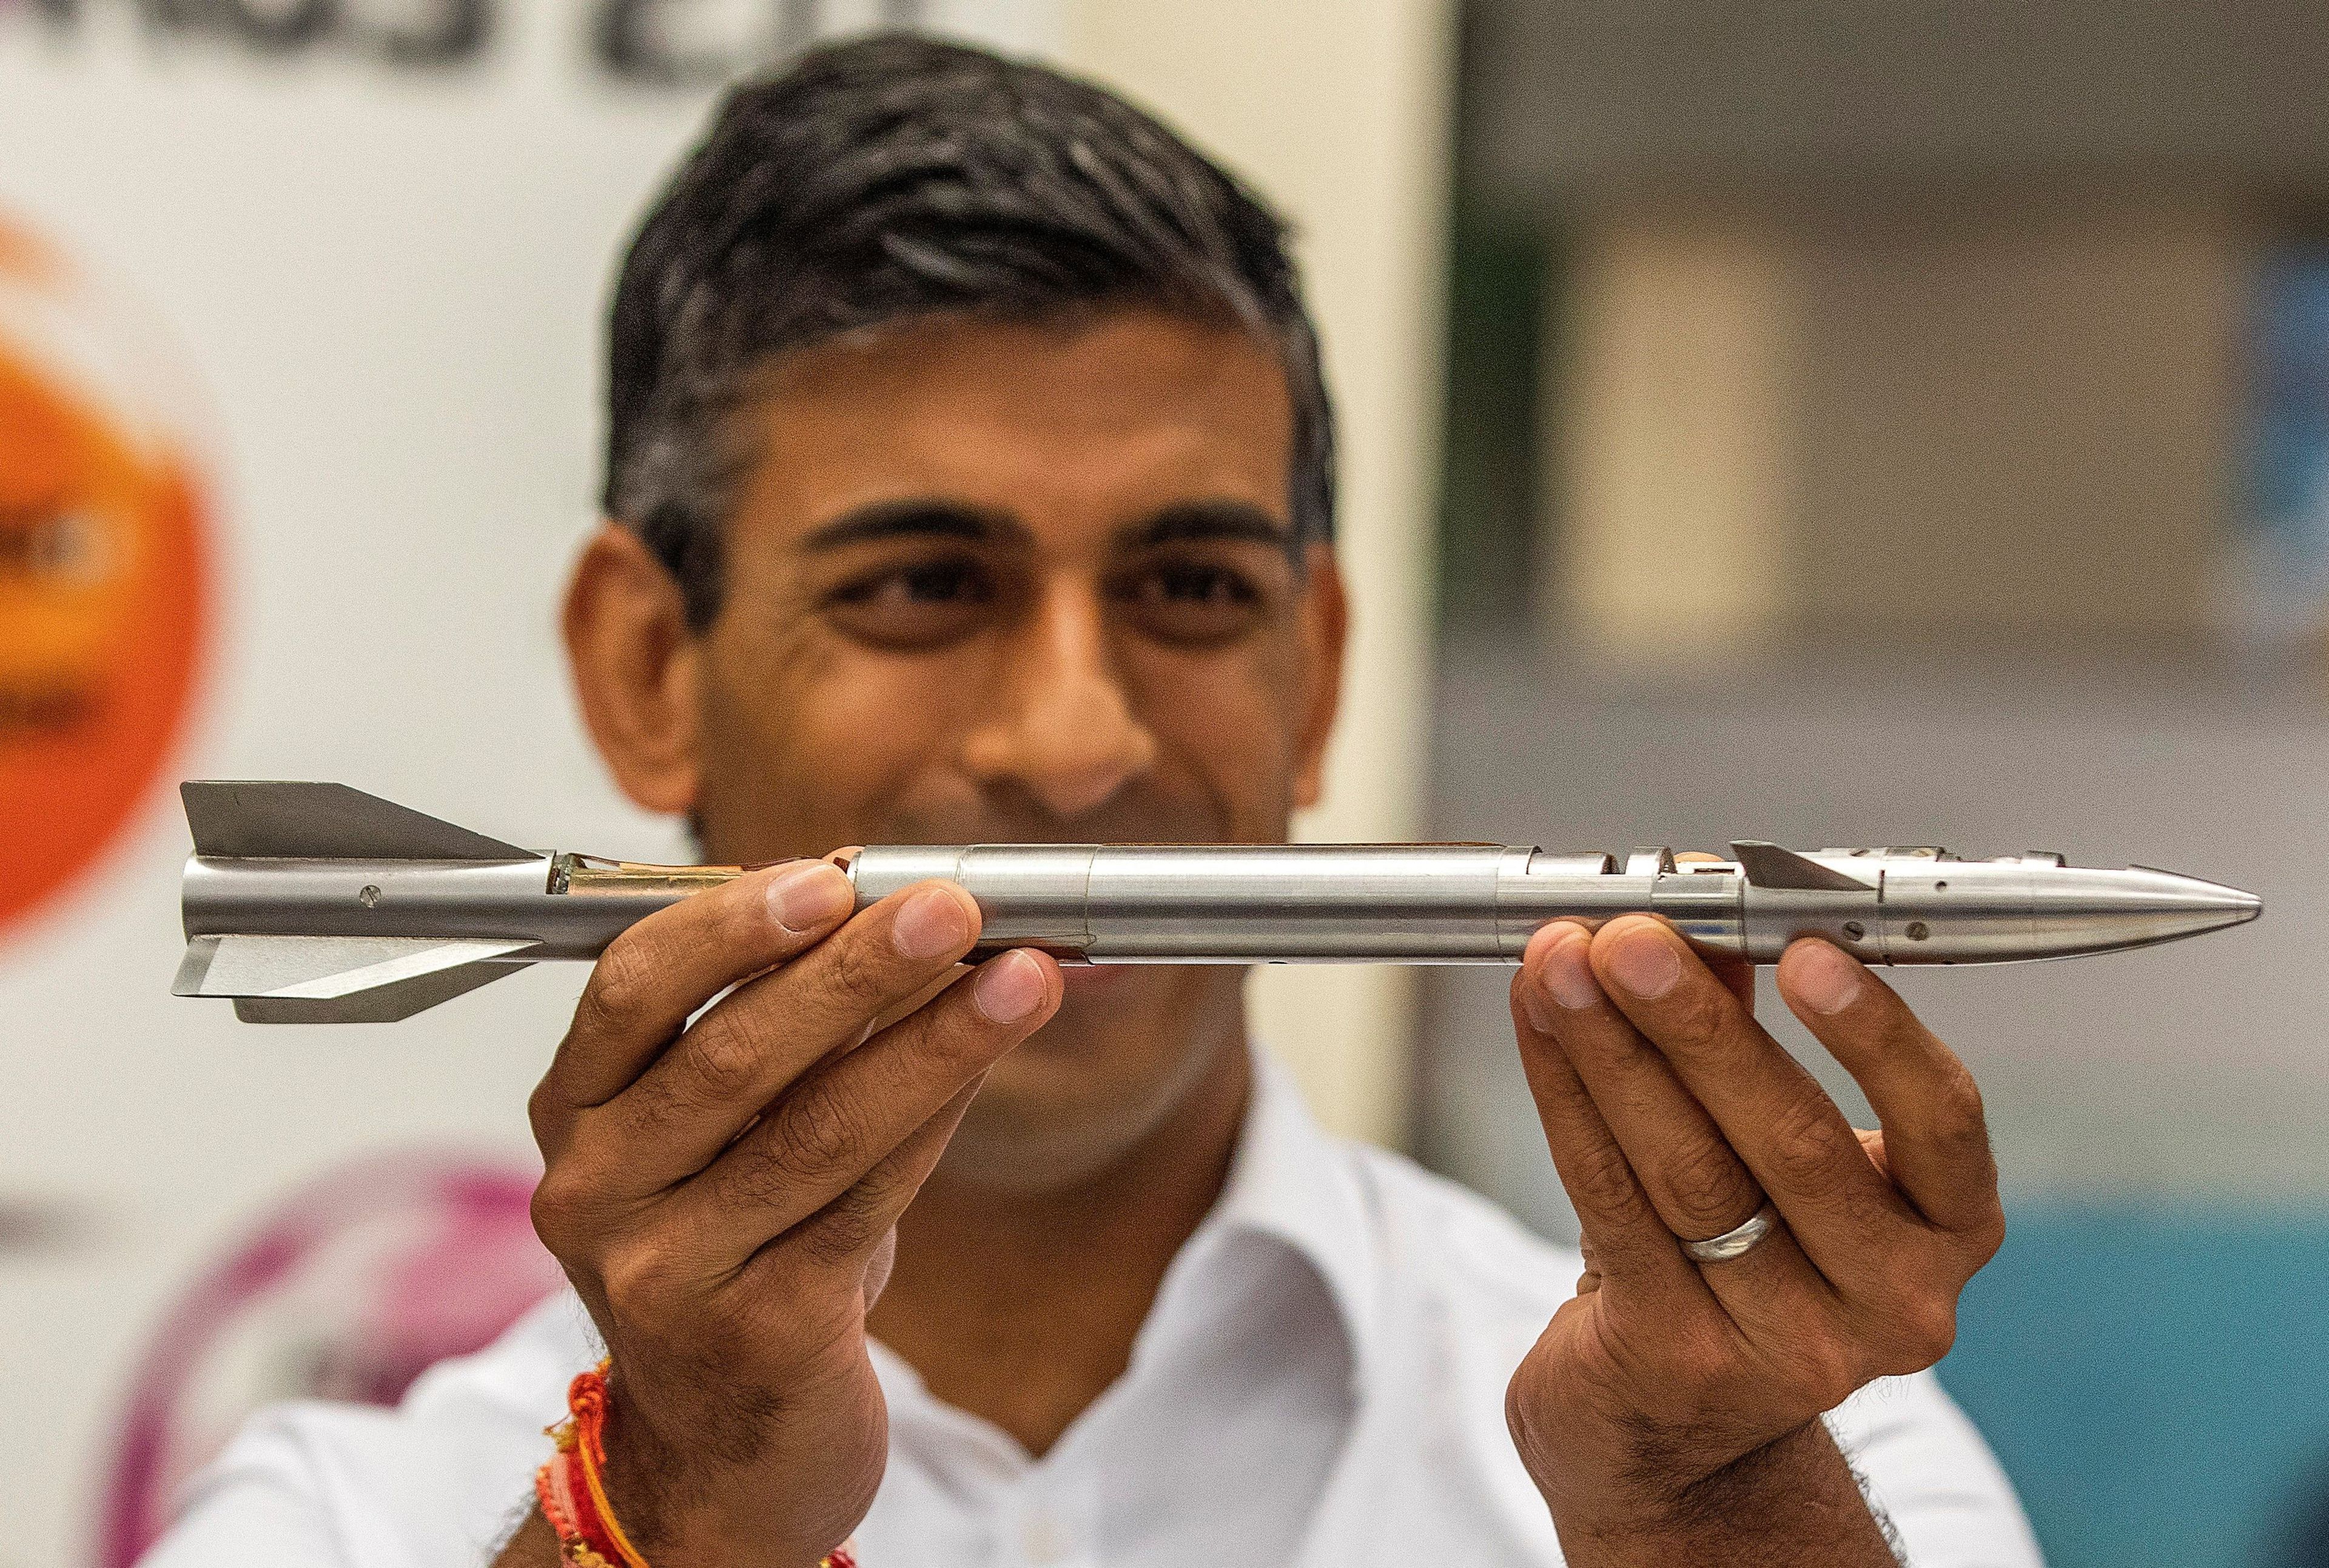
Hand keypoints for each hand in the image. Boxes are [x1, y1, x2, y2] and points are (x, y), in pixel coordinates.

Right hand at [523, 861, 1061, 1566]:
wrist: (723, 1450)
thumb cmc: (732, 1253)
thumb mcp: (725, 1134)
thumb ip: (781, 1023)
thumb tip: (889, 899)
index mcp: (575, 1113)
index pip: (631, 989)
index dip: (730, 924)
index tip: (828, 874)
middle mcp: (596, 1190)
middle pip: (731, 1055)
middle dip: (855, 970)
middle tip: (951, 907)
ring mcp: (666, 1270)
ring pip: (816, 1129)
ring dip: (932, 1041)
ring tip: (1022, 978)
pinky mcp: (754, 1333)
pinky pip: (866, 1202)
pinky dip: (937, 1119)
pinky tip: (987, 1063)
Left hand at [1503, 914, 2004, 1561]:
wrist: (1682, 1440)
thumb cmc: (1743, 1262)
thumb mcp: (1774, 1152)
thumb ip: (1749, 1033)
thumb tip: (1705, 914)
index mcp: (1946, 1230)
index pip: (1941, 1121)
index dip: (1876, 1032)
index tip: (1804, 946)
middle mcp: (1890, 1300)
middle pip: (1790, 1141)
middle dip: (1698, 1023)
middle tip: (1633, 938)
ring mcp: (1786, 1344)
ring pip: (1686, 1169)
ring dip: (1610, 1050)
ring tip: (1561, 964)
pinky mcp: (1676, 1358)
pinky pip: (1608, 1201)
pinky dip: (1565, 1097)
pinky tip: (1538, 1027)